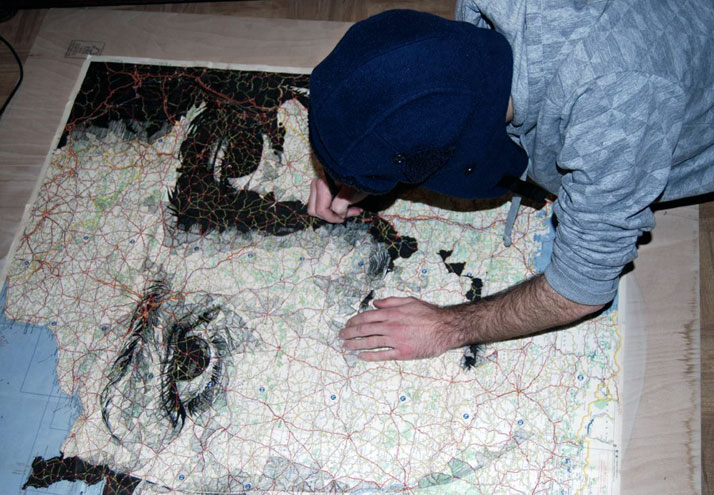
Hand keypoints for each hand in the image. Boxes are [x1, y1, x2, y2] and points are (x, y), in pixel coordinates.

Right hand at [307, 177, 366, 222]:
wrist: (366, 169)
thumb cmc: (360, 179)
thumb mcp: (351, 194)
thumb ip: (340, 207)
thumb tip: (337, 214)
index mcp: (321, 184)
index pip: (320, 210)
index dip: (332, 217)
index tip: (344, 217)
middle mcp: (317, 184)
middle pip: (314, 210)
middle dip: (330, 216)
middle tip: (346, 214)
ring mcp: (318, 186)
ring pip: (316, 208)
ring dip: (332, 213)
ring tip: (349, 210)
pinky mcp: (322, 189)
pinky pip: (321, 205)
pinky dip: (333, 208)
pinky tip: (348, 206)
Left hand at [339, 297, 463, 360]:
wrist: (445, 328)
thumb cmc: (429, 313)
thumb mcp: (409, 301)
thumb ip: (390, 301)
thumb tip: (375, 303)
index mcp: (392, 313)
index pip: (367, 317)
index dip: (354, 321)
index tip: (348, 324)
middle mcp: (391, 326)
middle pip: (365, 330)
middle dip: (350, 333)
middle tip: (341, 335)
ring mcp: (396, 340)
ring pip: (370, 343)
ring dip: (355, 344)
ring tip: (346, 346)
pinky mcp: (402, 352)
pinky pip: (382, 355)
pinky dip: (370, 356)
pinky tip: (361, 356)